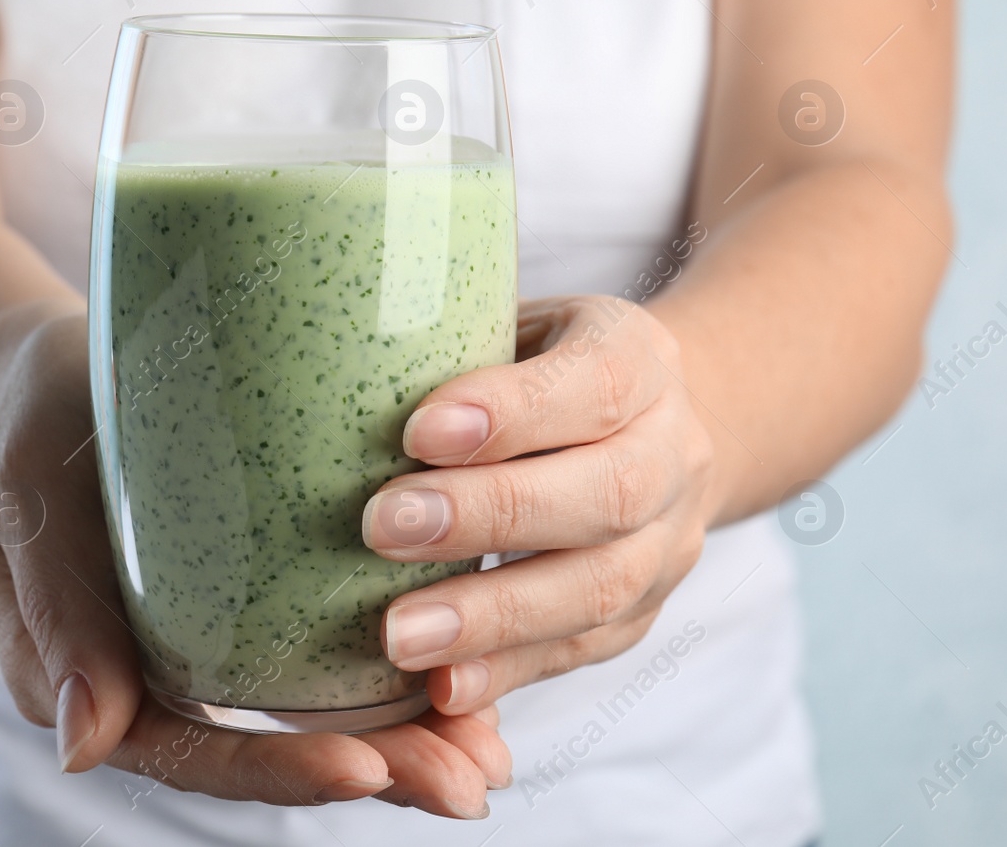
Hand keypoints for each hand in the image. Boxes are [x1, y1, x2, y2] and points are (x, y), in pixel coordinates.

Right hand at [0, 313, 513, 818]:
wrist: (62, 365)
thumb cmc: (37, 420)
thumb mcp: (26, 495)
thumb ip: (53, 611)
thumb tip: (83, 747)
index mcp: (91, 677)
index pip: (185, 752)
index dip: (274, 771)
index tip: (365, 767)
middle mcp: (159, 678)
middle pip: (266, 751)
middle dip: (374, 771)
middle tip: (469, 782)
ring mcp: (213, 645)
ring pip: (310, 715)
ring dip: (404, 740)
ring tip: (490, 754)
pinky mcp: (256, 601)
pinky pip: (327, 654)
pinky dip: (399, 673)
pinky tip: (473, 682)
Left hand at [361, 296, 717, 715]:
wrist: (640, 425)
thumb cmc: (533, 364)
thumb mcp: (505, 320)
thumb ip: (447, 342)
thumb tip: (332, 360)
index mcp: (639, 358)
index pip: (593, 381)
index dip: (510, 411)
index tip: (416, 431)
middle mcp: (674, 451)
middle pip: (604, 492)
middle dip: (489, 515)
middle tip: (382, 529)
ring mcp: (668, 541)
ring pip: (600, 587)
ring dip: (492, 617)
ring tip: (398, 634)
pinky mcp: (644, 612)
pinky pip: (582, 650)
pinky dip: (508, 671)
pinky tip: (441, 687)